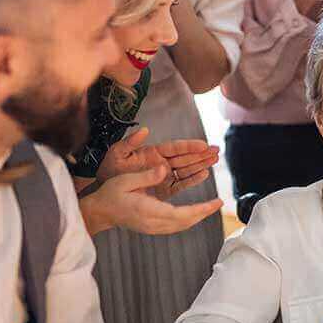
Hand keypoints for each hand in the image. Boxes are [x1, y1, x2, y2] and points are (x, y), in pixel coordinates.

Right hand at [81, 165, 222, 235]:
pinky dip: (188, 219)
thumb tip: (164, 169)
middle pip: (185, 222)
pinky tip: (194, 212)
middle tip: (218, 203)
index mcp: (147, 211)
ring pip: (181, 226)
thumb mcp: (125, 180)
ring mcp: (152, 228)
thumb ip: (146, 176)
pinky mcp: (152, 228)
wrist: (99, 212)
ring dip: (197, 217)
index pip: (180, 213)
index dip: (200, 209)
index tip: (215, 202)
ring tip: (210, 206)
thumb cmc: (110, 194)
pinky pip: (175, 226)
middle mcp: (152, 223)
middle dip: (203, 213)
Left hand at [97, 128, 219, 200]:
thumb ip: (130, 143)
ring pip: (186, 169)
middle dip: (201, 154)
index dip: (189, 146)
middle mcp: (161, 162)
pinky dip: (192, 179)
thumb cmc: (109, 171)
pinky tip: (204, 174)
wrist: (105, 192)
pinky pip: (181, 183)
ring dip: (201, 164)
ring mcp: (164, 175)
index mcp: (152, 152)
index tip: (203, 144)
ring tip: (215, 159)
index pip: (174, 147)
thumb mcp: (116, 154)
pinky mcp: (165, 188)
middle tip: (217, 150)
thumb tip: (144, 130)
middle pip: (185, 157)